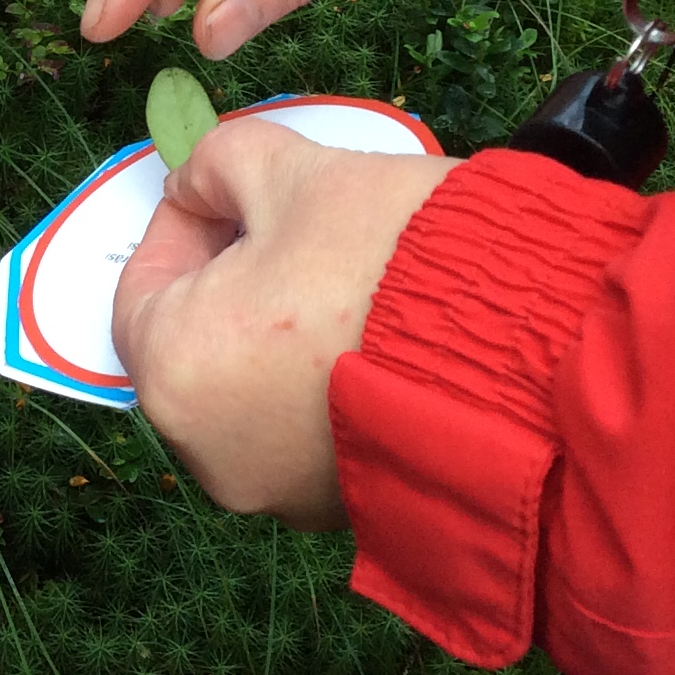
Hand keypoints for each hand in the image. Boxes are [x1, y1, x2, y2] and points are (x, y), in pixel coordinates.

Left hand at [112, 120, 455, 530]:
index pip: (139, 290)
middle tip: (288, 227)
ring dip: (281, 336)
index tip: (226, 193)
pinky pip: (310, 433)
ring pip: (252, 392)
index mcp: (175, 371)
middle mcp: (209, 452)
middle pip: (195, 347)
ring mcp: (278, 492)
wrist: (535, 352)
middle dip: (233, 280)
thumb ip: (218, 165)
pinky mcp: (343, 510)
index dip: (182, 228)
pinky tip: (377, 335)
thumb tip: (194, 183)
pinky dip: (326, 386)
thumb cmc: (396, 260)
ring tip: (344, 280)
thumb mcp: (293, 170)